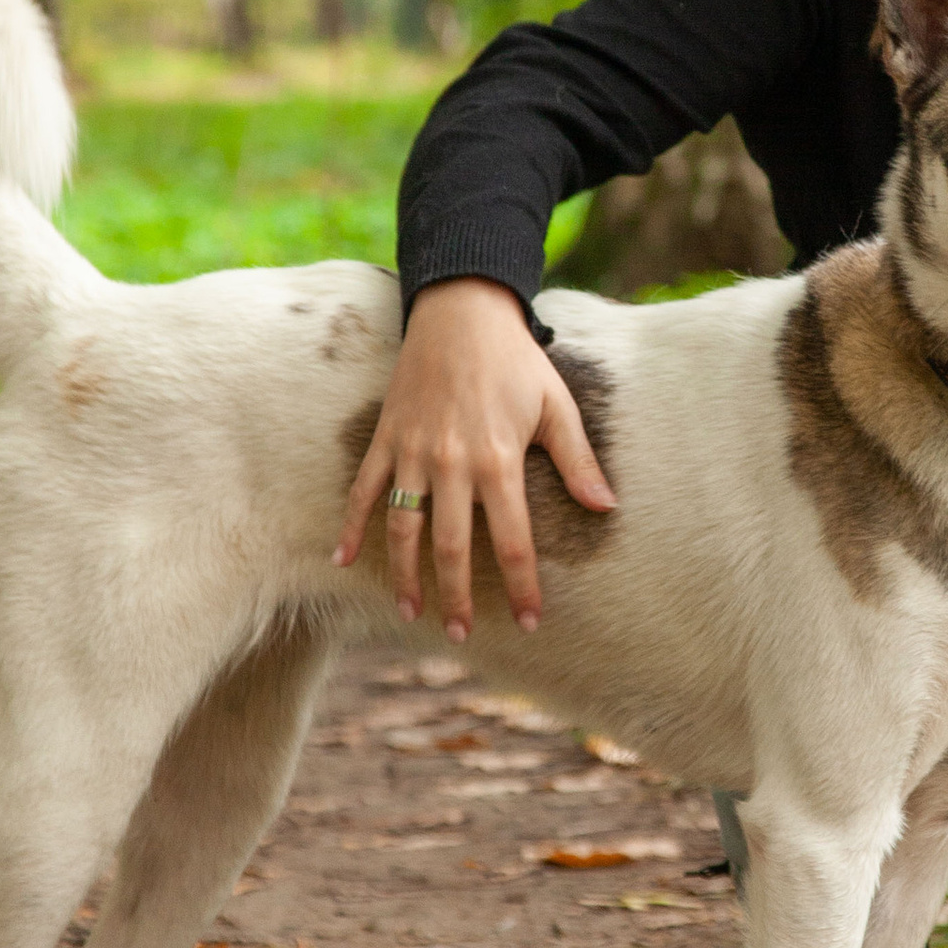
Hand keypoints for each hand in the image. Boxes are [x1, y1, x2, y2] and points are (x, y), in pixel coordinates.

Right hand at [334, 278, 614, 639]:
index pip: (513, 541)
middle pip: (452, 547)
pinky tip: (342, 561)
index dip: (522, 587)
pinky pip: (364, 490)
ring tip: (411, 612)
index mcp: (498, 460)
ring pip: (403, 528)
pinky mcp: (386, 439)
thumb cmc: (516, 360)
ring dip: (405, 575)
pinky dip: (351, 527)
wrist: (461, 312)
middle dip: (456, 596)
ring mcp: (413, 453)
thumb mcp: (557, 406)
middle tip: (460, 635)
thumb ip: (578, 461)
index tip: (528, 622)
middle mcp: (452, 464)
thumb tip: (606, 506)